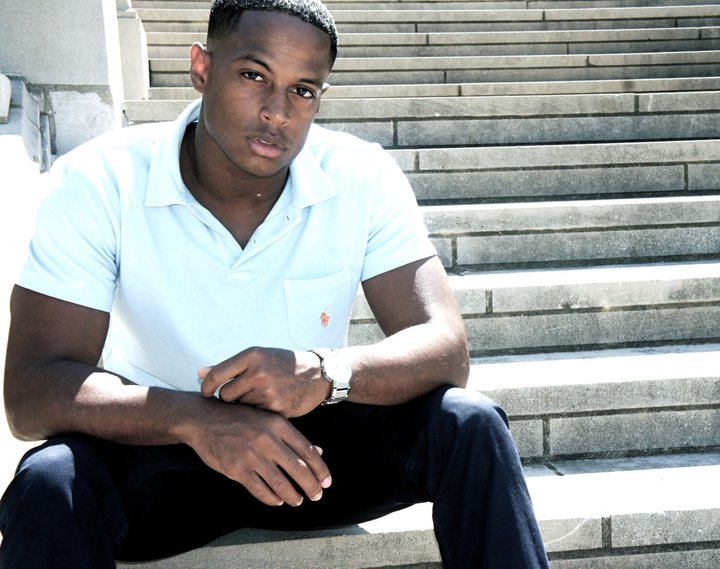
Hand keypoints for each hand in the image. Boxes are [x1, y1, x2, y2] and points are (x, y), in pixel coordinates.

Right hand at [181, 399, 331, 506]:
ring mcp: (251, 455)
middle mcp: (267, 439)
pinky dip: (272, 498)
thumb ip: (292, 437)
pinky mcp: (236, 469)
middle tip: (317, 496)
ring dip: (292, 495)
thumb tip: (319, 452)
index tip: (327, 482)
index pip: (307, 451)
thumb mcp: (268, 420)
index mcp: (278, 425)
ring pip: (280, 483)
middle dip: (311, 486)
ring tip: (298, 500)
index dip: (320, 469)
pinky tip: (278, 501)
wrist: (204, 419)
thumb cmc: (240, 419)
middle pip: (298, 469)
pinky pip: (259, 489)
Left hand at [198, 346, 329, 416]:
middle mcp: (259, 372)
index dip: (206, 387)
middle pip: (226, 395)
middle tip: (240, 395)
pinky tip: (267, 404)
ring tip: (259, 397)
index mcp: (252, 356)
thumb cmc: (283, 363)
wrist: (317, 374)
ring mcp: (269, 392)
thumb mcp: (258, 357)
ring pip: (240, 407)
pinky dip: (257, 413)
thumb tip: (199, 373)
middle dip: (229, 398)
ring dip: (244, 406)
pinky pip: (256, 416)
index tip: (206, 393)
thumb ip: (229, 366)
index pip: (216, 375)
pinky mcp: (277, 409)